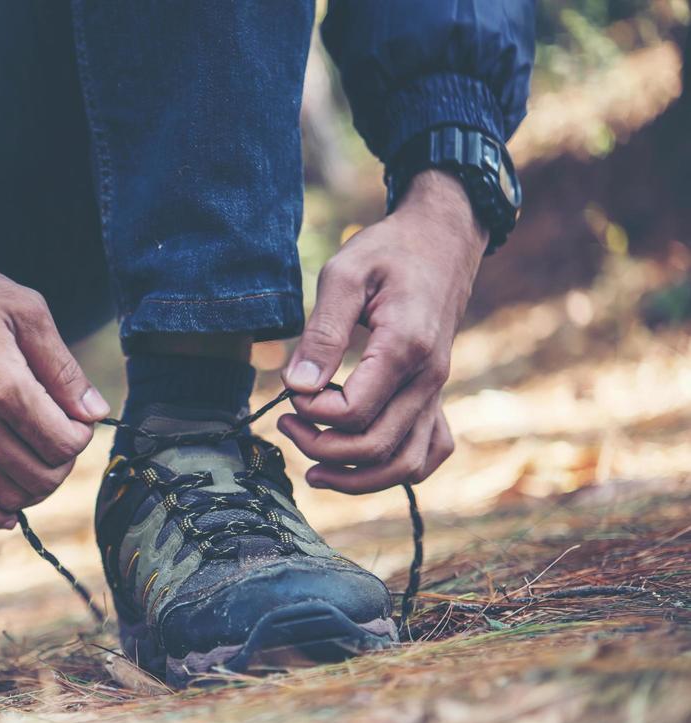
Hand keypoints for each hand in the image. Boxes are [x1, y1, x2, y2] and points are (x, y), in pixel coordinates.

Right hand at [0, 208, 108, 528]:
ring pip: (11, 494)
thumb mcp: (24, 309)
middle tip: (60, 430)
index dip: (82, 433)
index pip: (65, 443)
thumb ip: (63, 366)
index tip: (77, 413)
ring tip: (37, 454)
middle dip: (64, 459)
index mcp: (6, 387)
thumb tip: (94, 410)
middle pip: (44, 474)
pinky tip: (10, 511)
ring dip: (36, 484)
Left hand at [278, 170, 487, 494]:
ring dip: (355, 477)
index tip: (289, 391)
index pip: (353, 413)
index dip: (312, 414)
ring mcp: (438, 390)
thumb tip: (297, 387)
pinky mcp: (437, 394)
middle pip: (376, 448)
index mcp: (405, 349)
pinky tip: (360, 461)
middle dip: (321, 449)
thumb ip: (321, 333)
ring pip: (405, 465)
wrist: (442, 238)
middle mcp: (429, 378)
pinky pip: (430, 452)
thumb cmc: (389, 251)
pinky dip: (396, 469)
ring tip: (313, 468)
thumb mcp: (344, 275)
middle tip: (286, 422)